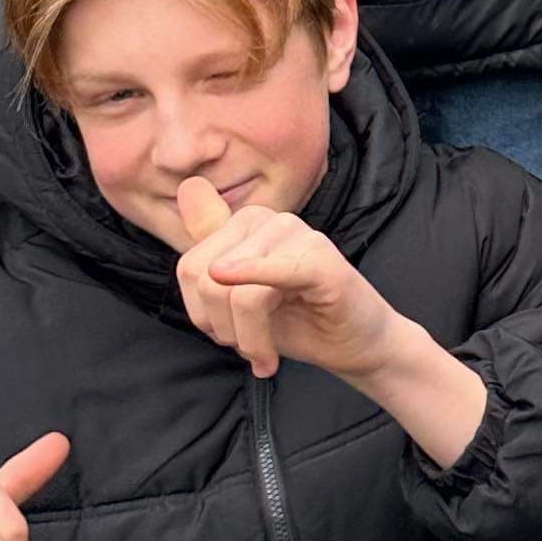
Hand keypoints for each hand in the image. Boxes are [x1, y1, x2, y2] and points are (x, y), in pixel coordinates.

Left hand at [173, 177, 394, 383]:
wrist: (354, 343)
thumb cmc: (299, 319)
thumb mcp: (240, 291)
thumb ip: (208, 248)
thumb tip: (186, 185)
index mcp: (247, 223)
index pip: (190, 268)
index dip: (200, 313)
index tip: (227, 334)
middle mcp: (271, 219)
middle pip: (209, 281)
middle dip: (223, 329)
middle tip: (250, 349)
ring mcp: (299, 235)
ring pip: (239, 294)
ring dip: (249, 340)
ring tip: (265, 354)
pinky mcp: (321, 260)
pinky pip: (274, 273)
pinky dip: (257, 293)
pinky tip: (262, 339)